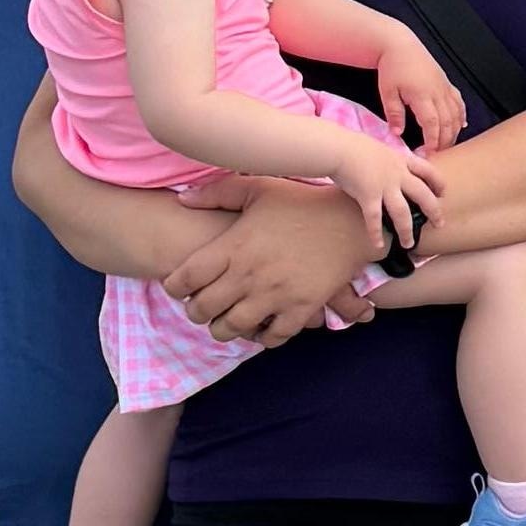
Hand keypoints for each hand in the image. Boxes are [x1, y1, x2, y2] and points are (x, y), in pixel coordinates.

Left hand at [154, 189, 376, 348]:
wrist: (351, 220)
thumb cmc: (302, 202)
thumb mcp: (258, 188)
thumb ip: (217, 193)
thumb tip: (182, 201)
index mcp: (234, 246)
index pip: (185, 278)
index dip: (174, 287)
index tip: (178, 287)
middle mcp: (249, 275)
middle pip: (203, 309)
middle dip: (195, 312)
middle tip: (200, 307)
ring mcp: (275, 295)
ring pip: (231, 328)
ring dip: (222, 328)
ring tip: (225, 321)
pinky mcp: (301, 308)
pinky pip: (272, 337)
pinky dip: (262, 336)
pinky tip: (261, 326)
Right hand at [334, 134, 443, 259]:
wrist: (337, 147)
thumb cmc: (352, 146)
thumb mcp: (378, 149)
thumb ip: (387, 160)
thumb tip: (387, 165)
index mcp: (400, 160)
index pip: (427, 170)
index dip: (438, 182)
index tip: (442, 193)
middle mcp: (397, 174)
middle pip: (423, 194)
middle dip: (434, 211)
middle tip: (439, 224)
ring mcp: (384, 186)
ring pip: (403, 212)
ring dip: (406, 230)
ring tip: (409, 244)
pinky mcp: (368, 195)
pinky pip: (374, 219)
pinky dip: (376, 233)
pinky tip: (379, 244)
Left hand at [375, 27, 466, 154]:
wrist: (400, 45)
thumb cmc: (392, 67)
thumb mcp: (387, 91)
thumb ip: (394, 113)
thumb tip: (397, 133)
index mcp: (422, 95)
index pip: (432, 123)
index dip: (433, 140)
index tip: (429, 153)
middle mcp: (437, 92)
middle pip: (448, 122)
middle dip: (445, 141)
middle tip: (438, 154)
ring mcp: (444, 88)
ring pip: (456, 114)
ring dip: (454, 131)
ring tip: (448, 145)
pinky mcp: (446, 83)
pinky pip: (459, 102)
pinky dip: (461, 115)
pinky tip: (461, 125)